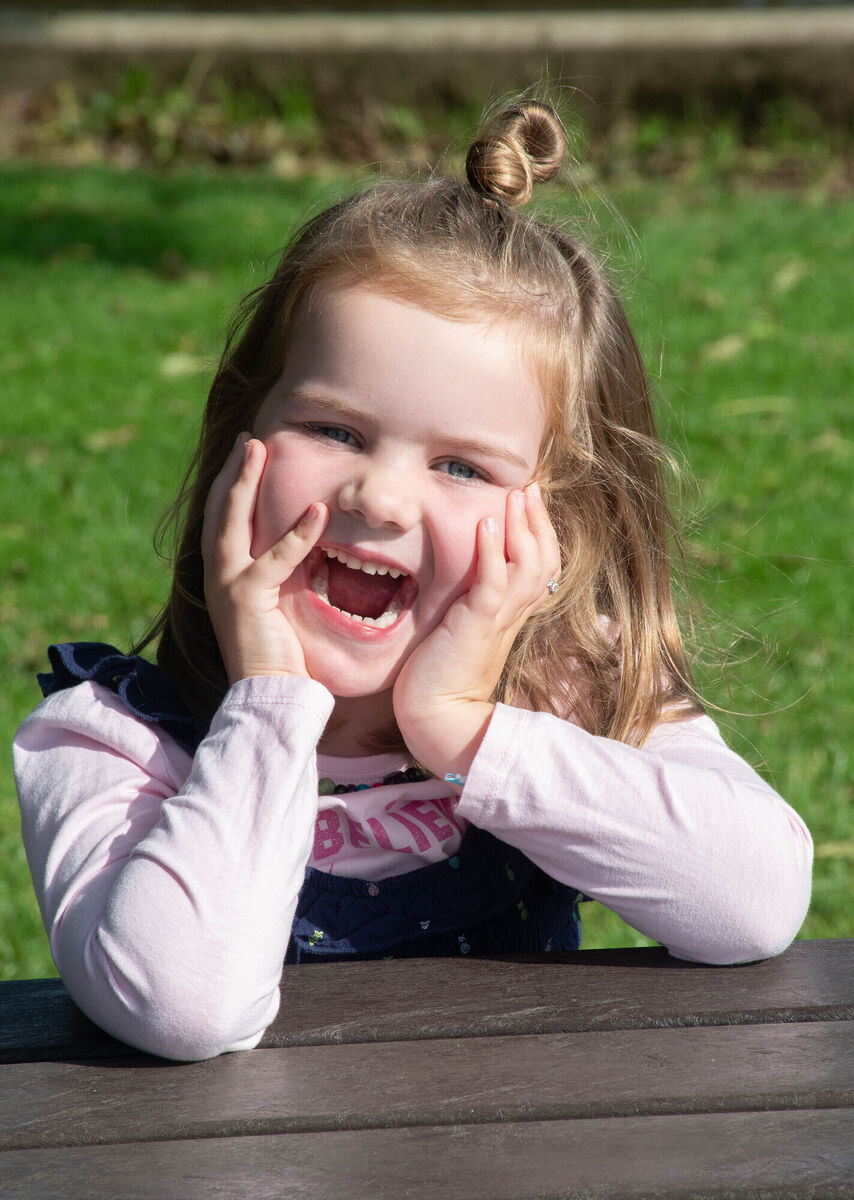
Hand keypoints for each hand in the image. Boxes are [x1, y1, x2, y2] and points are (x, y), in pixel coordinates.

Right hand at [202, 434, 327, 684]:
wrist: (267, 696)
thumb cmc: (280, 655)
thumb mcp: (279, 604)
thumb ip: (282, 574)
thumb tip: (309, 546)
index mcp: (224, 575)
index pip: (223, 519)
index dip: (232, 485)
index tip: (247, 454)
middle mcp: (217, 575)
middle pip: (219, 510)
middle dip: (233, 471)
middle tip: (249, 437)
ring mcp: (226, 585)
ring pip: (231, 521)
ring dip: (245, 482)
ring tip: (259, 448)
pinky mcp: (246, 599)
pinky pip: (274, 559)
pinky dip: (297, 535)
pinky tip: (318, 513)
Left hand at [393, 482, 559, 780]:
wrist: (436, 716)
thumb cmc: (442, 676)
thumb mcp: (464, 629)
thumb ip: (473, 603)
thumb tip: (466, 575)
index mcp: (512, 615)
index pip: (541, 567)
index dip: (541, 532)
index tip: (529, 500)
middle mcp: (512, 615)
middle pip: (544, 560)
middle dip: (539, 521)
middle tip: (530, 487)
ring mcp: (497, 619)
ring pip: (527, 566)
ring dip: (522, 527)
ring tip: (515, 495)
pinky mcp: (476, 625)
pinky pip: (493, 584)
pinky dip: (491, 552)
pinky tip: (486, 524)